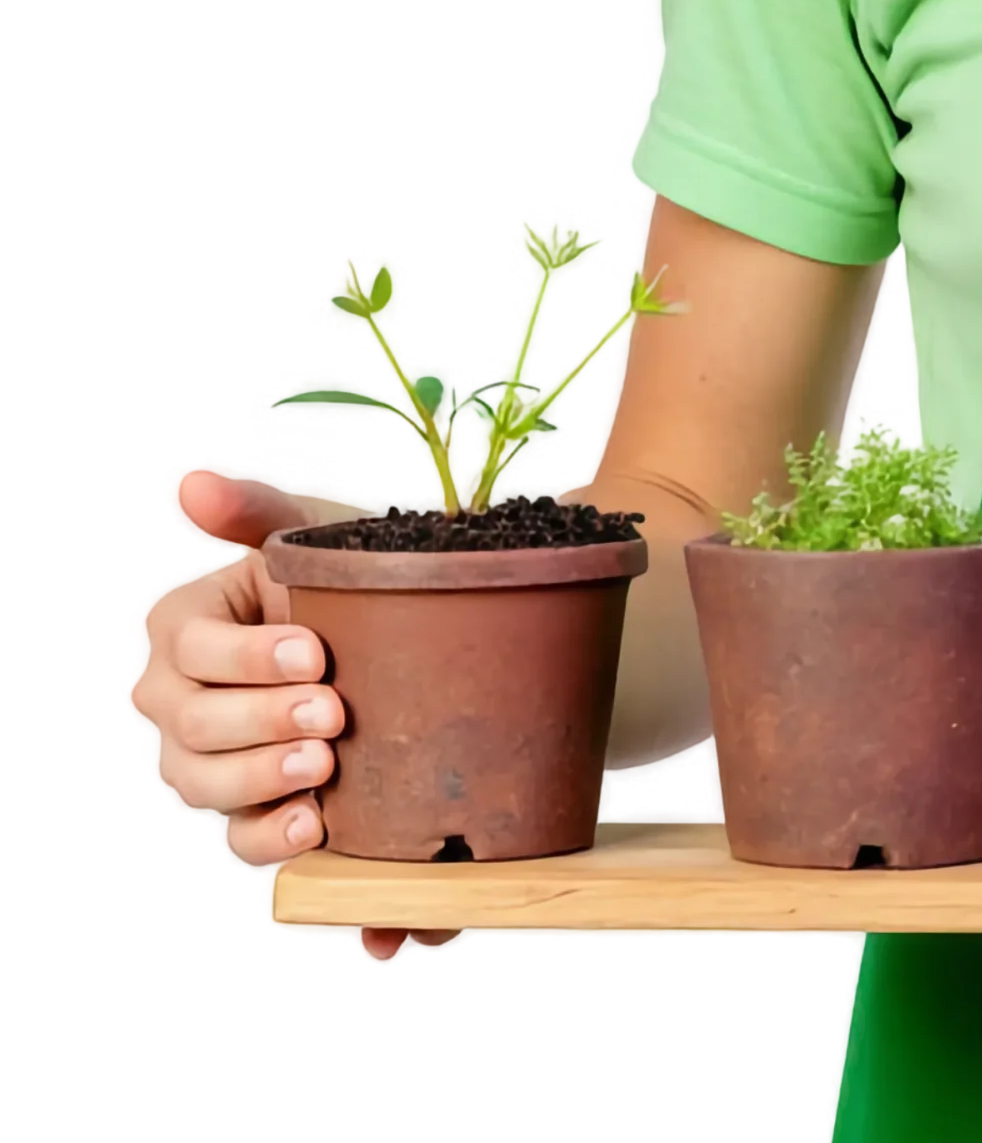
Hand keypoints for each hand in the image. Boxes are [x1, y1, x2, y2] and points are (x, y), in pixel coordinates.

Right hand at [131, 460, 470, 969]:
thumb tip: (182, 478)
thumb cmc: (353, 574)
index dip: (243, 657)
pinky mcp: (262, 823)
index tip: (314, 652)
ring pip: (209, 805)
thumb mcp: (317, 532)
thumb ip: (252, 508)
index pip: (185, 653)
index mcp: (182, 634)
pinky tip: (336, 869)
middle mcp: (181, 710)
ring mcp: (217, 774)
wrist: (431, 631)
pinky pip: (259, 863)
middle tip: (330, 717)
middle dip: (258, 727)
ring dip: (262, 799)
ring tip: (320, 784)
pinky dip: (298, 872)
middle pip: (188, 739)